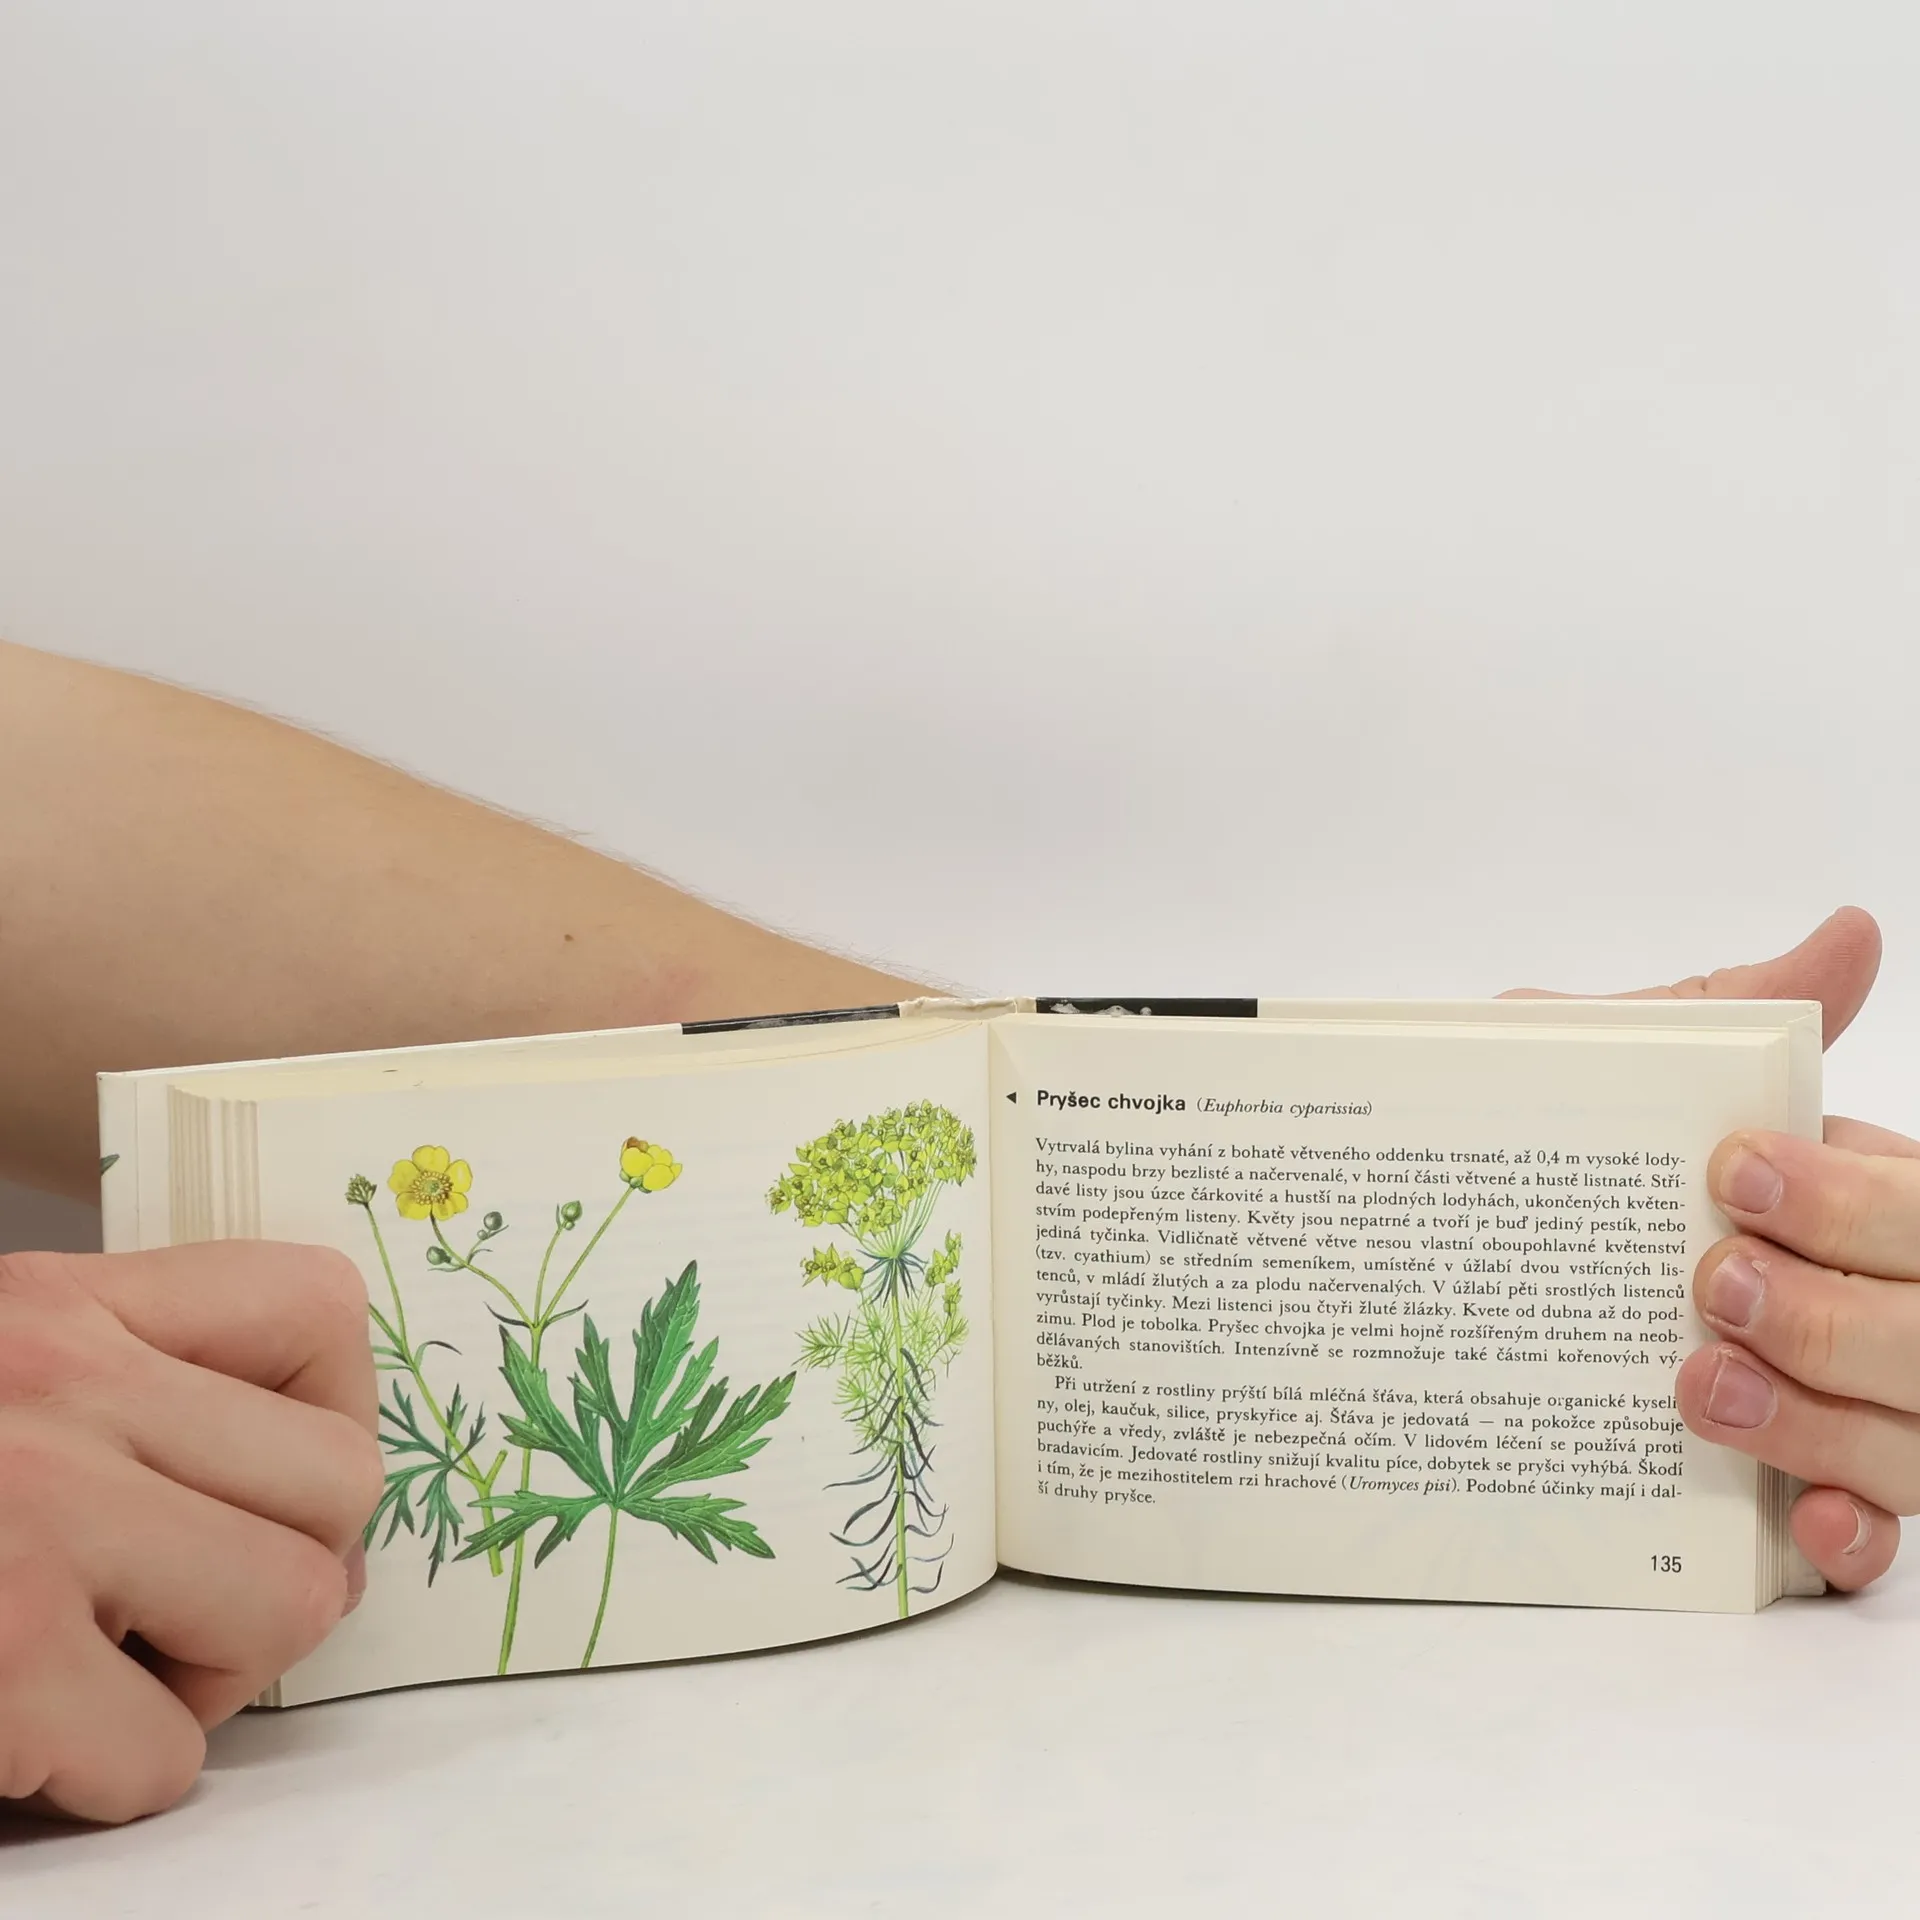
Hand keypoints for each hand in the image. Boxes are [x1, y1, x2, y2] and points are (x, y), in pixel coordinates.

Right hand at [0, 1243, 381, 1822]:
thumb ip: (128, 1395)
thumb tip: (307, 1519)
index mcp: (58, 1305)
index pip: (320, 1309)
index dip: (329, 1416)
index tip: (263, 1487)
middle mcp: (59, 1388)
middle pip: (342, 1481)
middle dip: (284, 1567)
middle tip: (180, 1608)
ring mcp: (32, 1521)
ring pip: (292, 1607)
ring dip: (214, 1674)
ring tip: (106, 1672)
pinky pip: (163, 1755)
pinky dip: (111, 1776)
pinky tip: (24, 1741)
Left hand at [1506, 905, 1911, 1590]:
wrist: (1466, 1274)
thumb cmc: (1581, 1164)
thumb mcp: (1628, 1076)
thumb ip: (1719, 1018)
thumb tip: (1851, 934)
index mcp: (1865, 1198)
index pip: (1917, 1205)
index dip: (1850, 1197)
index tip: (1732, 1170)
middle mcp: (1886, 1304)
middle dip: (1831, 1311)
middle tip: (1710, 1281)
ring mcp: (1869, 1410)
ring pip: (1918, 1443)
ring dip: (1825, 1423)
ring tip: (1701, 1385)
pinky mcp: (1821, 1496)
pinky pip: (1877, 1540)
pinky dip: (1849, 1536)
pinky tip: (1801, 1521)